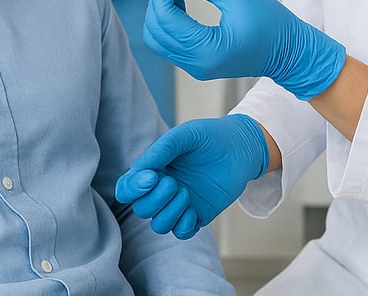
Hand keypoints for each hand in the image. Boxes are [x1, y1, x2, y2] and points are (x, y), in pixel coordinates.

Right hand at [116, 114, 267, 238]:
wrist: (240, 147)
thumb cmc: (209, 137)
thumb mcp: (184, 136)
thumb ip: (161, 150)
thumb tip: (140, 169)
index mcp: (152, 170)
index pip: (127, 189)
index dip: (132, 189)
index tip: (152, 177)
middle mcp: (162, 190)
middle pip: (141, 209)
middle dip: (155, 199)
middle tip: (174, 183)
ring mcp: (179, 204)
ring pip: (159, 225)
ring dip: (169, 212)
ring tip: (185, 193)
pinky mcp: (198, 215)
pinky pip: (181, 232)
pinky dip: (183, 225)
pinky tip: (193, 209)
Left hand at [143, 0, 346, 100]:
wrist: (290, 53)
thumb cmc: (273, 26)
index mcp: (207, 50)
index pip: (166, 16)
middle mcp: (195, 63)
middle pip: (156, 26)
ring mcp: (194, 65)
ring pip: (158, 34)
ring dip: (161, 4)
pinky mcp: (197, 61)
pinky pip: (170, 38)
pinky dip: (168, 15)